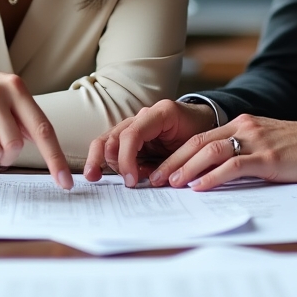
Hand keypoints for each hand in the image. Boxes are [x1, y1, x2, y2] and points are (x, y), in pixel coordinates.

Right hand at [83, 99, 215, 185]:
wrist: (200, 121)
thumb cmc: (198, 132)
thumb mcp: (191, 146)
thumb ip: (173, 161)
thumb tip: (152, 181)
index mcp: (160, 114)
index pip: (132, 134)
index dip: (127, 158)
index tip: (131, 180)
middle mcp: (142, 116)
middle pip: (114, 136)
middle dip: (109, 160)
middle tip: (108, 179)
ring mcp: (134, 124)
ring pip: (107, 139)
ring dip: (101, 159)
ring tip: (96, 176)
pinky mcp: (131, 135)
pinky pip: (112, 145)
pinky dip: (106, 159)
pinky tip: (102, 172)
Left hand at [151, 114, 296, 191]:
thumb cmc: (294, 148)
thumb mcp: (261, 143)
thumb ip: (238, 152)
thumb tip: (211, 173)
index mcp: (238, 125)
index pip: (198, 137)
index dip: (175, 153)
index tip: (159, 169)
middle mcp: (242, 128)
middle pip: (197, 142)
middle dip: (172, 161)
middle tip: (155, 179)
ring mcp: (253, 141)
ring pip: (210, 151)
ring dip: (187, 168)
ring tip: (170, 183)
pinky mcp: (266, 157)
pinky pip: (233, 165)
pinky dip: (213, 177)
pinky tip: (200, 187)